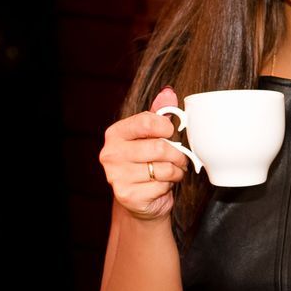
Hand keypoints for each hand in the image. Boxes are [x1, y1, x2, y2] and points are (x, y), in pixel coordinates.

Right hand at [99, 87, 189, 220]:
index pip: (146, 121)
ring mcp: (116, 176)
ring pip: (163, 168)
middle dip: (177, 154)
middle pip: (159, 147)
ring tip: (172, 171)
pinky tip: (162, 185)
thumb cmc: (148, 162)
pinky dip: (169, 185)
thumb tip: (168, 93)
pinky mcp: (127, 195)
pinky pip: (161, 186)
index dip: (166, 127)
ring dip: (176, 171)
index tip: (171, 132)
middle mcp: (111, 154)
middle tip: (179, 158)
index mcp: (116, 134)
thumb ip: (160, 113)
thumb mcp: (152, 135)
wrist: (140, 198)